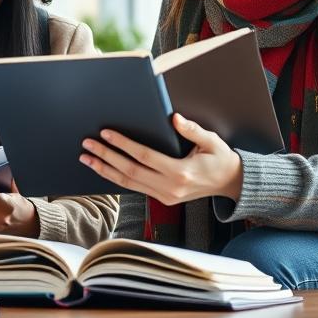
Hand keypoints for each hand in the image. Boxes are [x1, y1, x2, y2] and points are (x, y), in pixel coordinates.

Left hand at [79, 113, 242, 205]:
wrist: (230, 184)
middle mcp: (169, 188)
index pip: (144, 157)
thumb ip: (192, 130)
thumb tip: (174, 118)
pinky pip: (134, 188)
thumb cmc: (220, 159)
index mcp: (180, 172)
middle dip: (106, 157)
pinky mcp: (162, 199)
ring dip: (105, 170)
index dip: (123, 145)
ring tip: (86, 158)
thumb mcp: (211, 141)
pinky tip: (103, 168)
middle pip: (130, 171)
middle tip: (87, 144)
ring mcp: (165, 196)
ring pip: (128, 183)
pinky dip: (116, 178)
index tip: (106, 133)